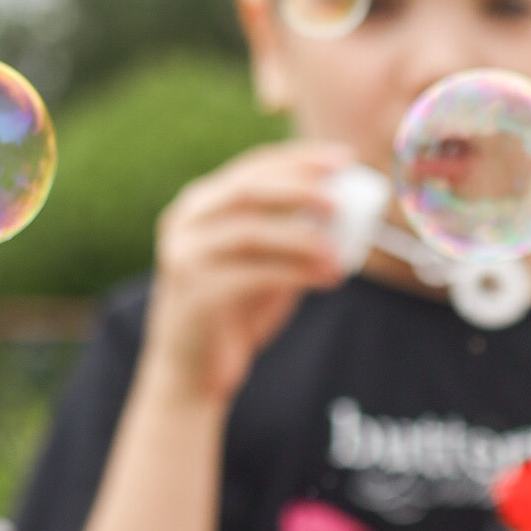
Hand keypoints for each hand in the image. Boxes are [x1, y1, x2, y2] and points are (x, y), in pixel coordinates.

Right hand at [144, 141, 353, 406]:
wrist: (192, 372)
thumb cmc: (235, 314)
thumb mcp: (267, 267)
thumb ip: (291, 239)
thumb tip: (345, 214)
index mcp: (202, 204)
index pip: (253, 169)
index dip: (299, 160)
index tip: (343, 159)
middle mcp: (186, 221)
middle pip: (248, 189)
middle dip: (299, 188)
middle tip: (340, 202)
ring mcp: (185, 254)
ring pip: (251, 231)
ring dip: (303, 240)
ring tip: (342, 255)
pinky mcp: (194, 291)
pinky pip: (253, 273)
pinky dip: (295, 273)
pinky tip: (328, 278)